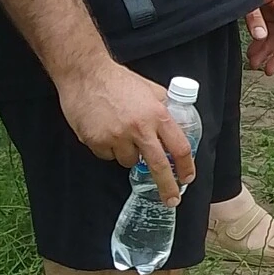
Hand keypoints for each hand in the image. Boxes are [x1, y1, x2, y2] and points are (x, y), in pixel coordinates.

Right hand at [59, 59, 195, 201]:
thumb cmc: (119, 81)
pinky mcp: (96, 141)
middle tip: (171, 200)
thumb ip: (165, 109)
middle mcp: (139, 128)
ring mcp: (116, 137)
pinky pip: (107, 156)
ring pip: (129, 162)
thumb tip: (178, 126)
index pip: (178, 147)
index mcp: (157, 114)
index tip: (188, 178)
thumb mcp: (152, 91)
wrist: (85, 74)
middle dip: (167, 187)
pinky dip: (109, 149)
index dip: (186, 166)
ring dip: (130, 155)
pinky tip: (105, 131)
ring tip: (122, 134)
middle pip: (158, 166)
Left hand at [245, 0, 273, 75]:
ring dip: (266, 50)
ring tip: (255, 64)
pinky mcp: (261, 8)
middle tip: (267, 70)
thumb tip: (261, 37)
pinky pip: (264, 28)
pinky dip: (258, 41)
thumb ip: (254, 16)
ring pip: (273, 34)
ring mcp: (270, 7)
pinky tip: (252, 51)